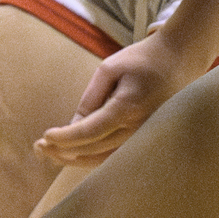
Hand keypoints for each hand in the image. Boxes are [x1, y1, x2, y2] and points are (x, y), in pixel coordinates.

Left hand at [34, 28, 195, 166]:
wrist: (180, 59)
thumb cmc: (142, 59)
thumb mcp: (111, 68)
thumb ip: (91, 98)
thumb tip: (74, 126)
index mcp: (127, 107)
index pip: (89, 131)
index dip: (65, 137)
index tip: (45, 136)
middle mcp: (137, 128)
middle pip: (93, 149)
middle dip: (63, 150)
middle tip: (38, 147)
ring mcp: (143, 137)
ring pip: (103, 159)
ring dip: (74, 158)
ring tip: (48, 152)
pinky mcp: (144, 138)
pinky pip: (114, 155)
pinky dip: (91, 157)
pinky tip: (72, 153)